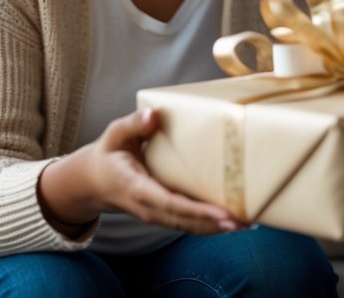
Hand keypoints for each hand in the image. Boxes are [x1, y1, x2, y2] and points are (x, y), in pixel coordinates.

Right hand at [42, 108, 245, 234]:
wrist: (94, 182)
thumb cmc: (109, 154)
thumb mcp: (115, 134)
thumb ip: (133, 124)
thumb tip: (154, 115)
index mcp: (137, 187)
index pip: (170, 203)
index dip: (197, 210)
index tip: (223, 213)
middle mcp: (148, 207)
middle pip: (186, 221)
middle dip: (217, 224)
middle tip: (248, 221)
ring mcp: (156, 214)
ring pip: (190, 227)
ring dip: (219, 228)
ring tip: (249, 223)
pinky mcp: (164, 215)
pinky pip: (189, 224)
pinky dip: (212, 225)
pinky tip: (235, 221)